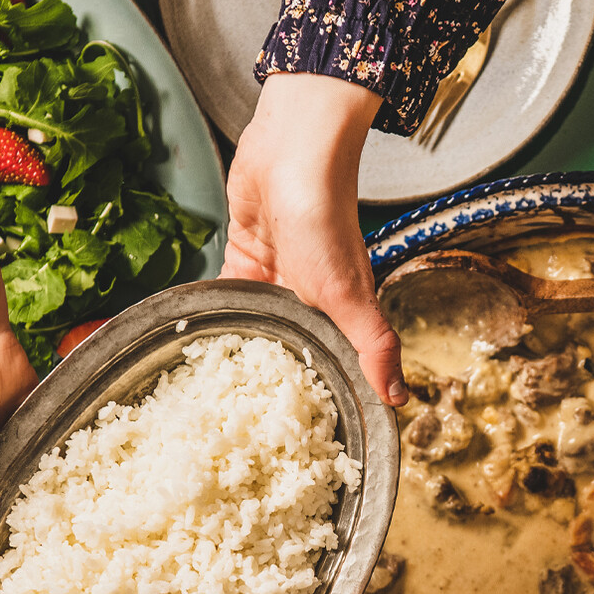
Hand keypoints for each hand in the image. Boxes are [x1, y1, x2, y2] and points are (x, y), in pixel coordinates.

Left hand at [222, 73, 407, 407]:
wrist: (292, 152)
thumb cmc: (324, 218)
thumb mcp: (349, 294)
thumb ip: (374, 346)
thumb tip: (400, 399)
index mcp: (340, 313)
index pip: (331, 366)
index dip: (316, 400)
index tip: (292, 441)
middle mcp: (309, 300)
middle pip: (288, 349)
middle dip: (266, 381)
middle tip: (237, 426)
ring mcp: (275, 278)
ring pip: (254, 325)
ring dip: (235, 347)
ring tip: (205, 392)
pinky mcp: (245, 256)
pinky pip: (226, 295)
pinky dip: (212, 312)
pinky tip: (194, 335)